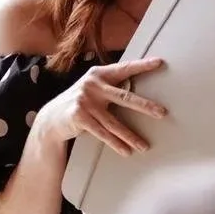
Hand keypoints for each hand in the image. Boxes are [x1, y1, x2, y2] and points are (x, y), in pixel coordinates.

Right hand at [34, 57, 165, 157]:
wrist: (52, 117)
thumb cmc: (81, 101)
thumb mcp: (93, 88)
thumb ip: (111, 86)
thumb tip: (139, 91)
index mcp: (99, 74)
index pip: (125, 68)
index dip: (142, 66)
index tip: (160, 63)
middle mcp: (93, 85)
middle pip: (124, 97)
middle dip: (145, 106)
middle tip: (162, 113)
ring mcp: (85, 100)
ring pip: (114, 122)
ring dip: (131, 136)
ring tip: (144, 146)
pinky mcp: (80, 116)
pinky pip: (102, 133)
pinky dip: (116, 143)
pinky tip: (126, 151)